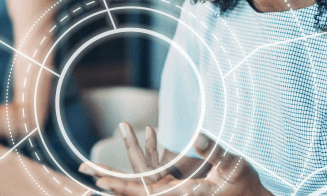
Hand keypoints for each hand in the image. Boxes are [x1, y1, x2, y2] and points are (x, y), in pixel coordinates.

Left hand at [82, 122, 271, 195]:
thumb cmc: (245, 183)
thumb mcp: (234, 164)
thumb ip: (215, 151)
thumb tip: (197, 135)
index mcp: (180, 193)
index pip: (144, 188)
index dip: (121, 185)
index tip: (98, 181)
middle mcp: (171, 193)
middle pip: (133, 186)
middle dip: (108, 177)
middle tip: (81, 168)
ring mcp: (171, 190)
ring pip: (139, 180)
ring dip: (117, 172)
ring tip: (93, 166)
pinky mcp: (175, 185)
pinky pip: (153, 172)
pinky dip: (144, 156)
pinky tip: (144, 137)